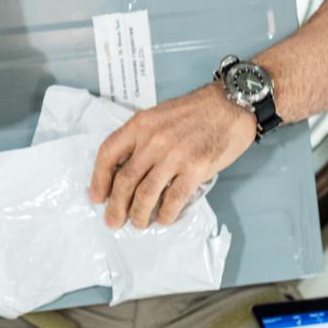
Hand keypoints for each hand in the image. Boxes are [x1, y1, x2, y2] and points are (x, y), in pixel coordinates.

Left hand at [89, 83, 255, 228]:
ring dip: (139, 215)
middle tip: (113, 221)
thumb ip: (142, 139)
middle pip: (125, 180)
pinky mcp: (195, 169)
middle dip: (116, 206)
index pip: (108, 153)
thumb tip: (127, 172)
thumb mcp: (159, 116)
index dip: (98, 179)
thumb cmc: (196, 111)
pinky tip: (164, 218)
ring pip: (146, 194)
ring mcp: (175, 155)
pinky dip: (166, 214)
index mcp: (141, 124)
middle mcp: (153, 140)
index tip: (97, 197)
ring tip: (139, 223)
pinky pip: (173, 200)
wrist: (230, 104)